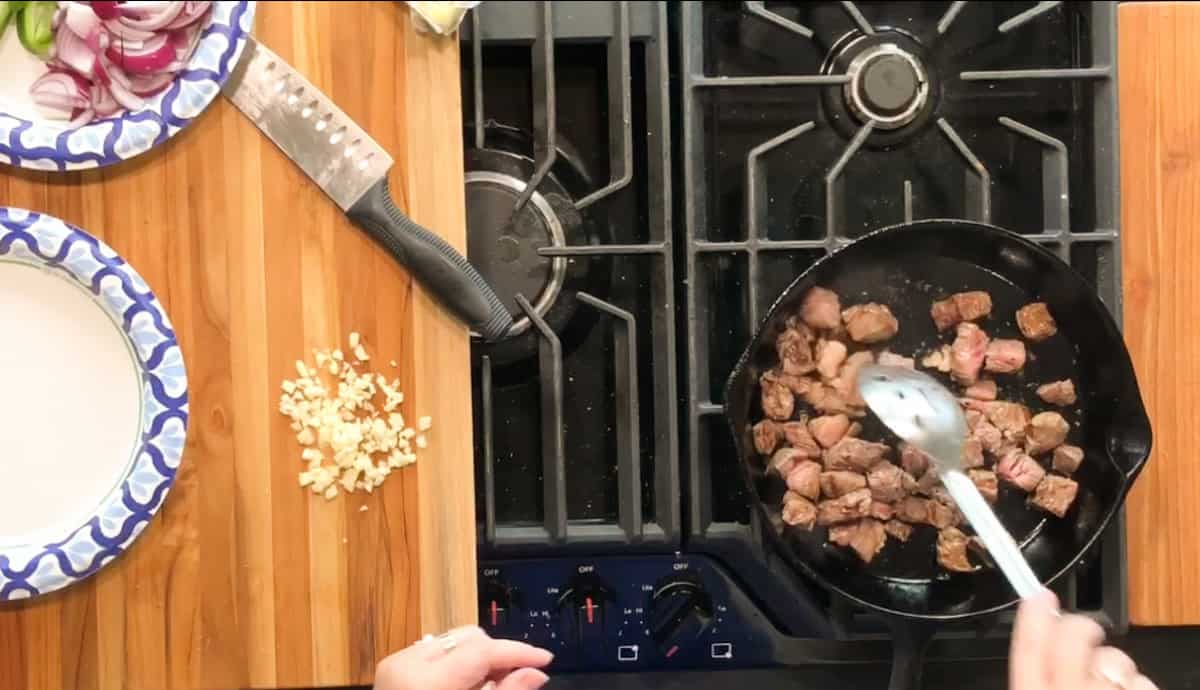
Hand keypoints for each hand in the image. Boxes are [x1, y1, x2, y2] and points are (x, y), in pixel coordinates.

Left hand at [374, 625, 552, 689]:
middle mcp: (407, 663)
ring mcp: (397, 662)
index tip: (545, 659)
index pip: (482, 650)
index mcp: (425, 681)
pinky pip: (436, 651)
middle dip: (497, 656)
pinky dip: (457, 664)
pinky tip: (466, 685)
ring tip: (491, 685)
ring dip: (478, 659)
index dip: (519, 652)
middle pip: (470, 638)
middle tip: (518, 678)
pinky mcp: (393, 667)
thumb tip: (536, 673)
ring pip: (454, 640)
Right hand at [1010, 590, 1155, 689]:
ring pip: (1113, 658)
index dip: (1033, 615)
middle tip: (1086, 631)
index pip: (1029, 646)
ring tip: (1109, 683)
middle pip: (1073, 638)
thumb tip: (1042, 646)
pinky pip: (1143, 681)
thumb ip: (1039, 675)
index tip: (1039, 594)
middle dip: (1081, 625)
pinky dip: (1137, 685)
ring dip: (1113, 665)